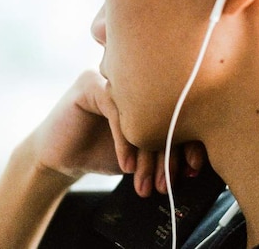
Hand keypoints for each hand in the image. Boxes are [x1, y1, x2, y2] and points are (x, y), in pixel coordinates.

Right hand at [31, 71, 207, 196]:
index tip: (193, 168)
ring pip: (141, 111)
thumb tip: (197, 162)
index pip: (179, 108)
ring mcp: (111, 76)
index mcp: (150, 87)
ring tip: (151, 182)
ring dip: (148, 153)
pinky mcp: (89, 84)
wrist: (62, 159)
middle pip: (163, 109)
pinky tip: (126, 166)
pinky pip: (115, 111)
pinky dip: (125, 142)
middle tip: (173, 181)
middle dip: (170, 152)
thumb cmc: (104, 153)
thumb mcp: (142, 153)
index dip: (190, 139)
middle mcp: (133, 76)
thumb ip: (164, 148)